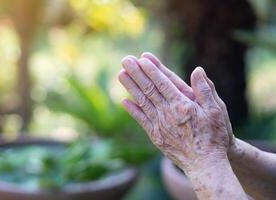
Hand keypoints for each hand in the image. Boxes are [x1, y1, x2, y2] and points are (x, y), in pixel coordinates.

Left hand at [119, 53, 229, 172]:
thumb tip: (197, 70)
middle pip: (149, 89)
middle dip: (137, 73)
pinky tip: (124, 101)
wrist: (205, 164)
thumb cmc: (214, 136)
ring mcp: (159, 125)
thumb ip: (205, 90)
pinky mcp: (156, 136)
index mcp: (182, 105)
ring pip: (142, 102)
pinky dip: (133, 110)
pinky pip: (141, 120)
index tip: (141, 58)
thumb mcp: (216, 110)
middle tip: (126, 60)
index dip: (152, 70)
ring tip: (121, 74)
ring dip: (131, 87)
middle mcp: (167, 113)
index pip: (163, 83)